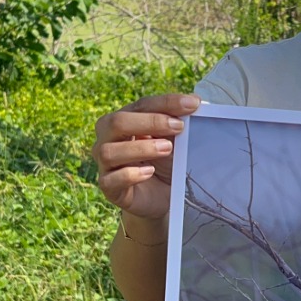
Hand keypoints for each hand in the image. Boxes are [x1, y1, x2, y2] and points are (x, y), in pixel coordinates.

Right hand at [91, 94, 200, 220]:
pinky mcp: (109, 188)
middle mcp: (108, 139)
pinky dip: (130, 174)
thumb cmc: (164, 163)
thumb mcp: (173, 141)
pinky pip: (110, 180)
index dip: (166, 103)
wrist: (160, 197)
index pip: (142, 105)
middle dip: (150, 122)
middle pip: (117, 122)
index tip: (193, 103)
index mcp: (124, 120)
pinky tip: (150, 171)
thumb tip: (194, 103)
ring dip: (141, 148)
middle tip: (178, 126)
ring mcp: (105, 164)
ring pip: (109, 151)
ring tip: (167, 149)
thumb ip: (177, 123)